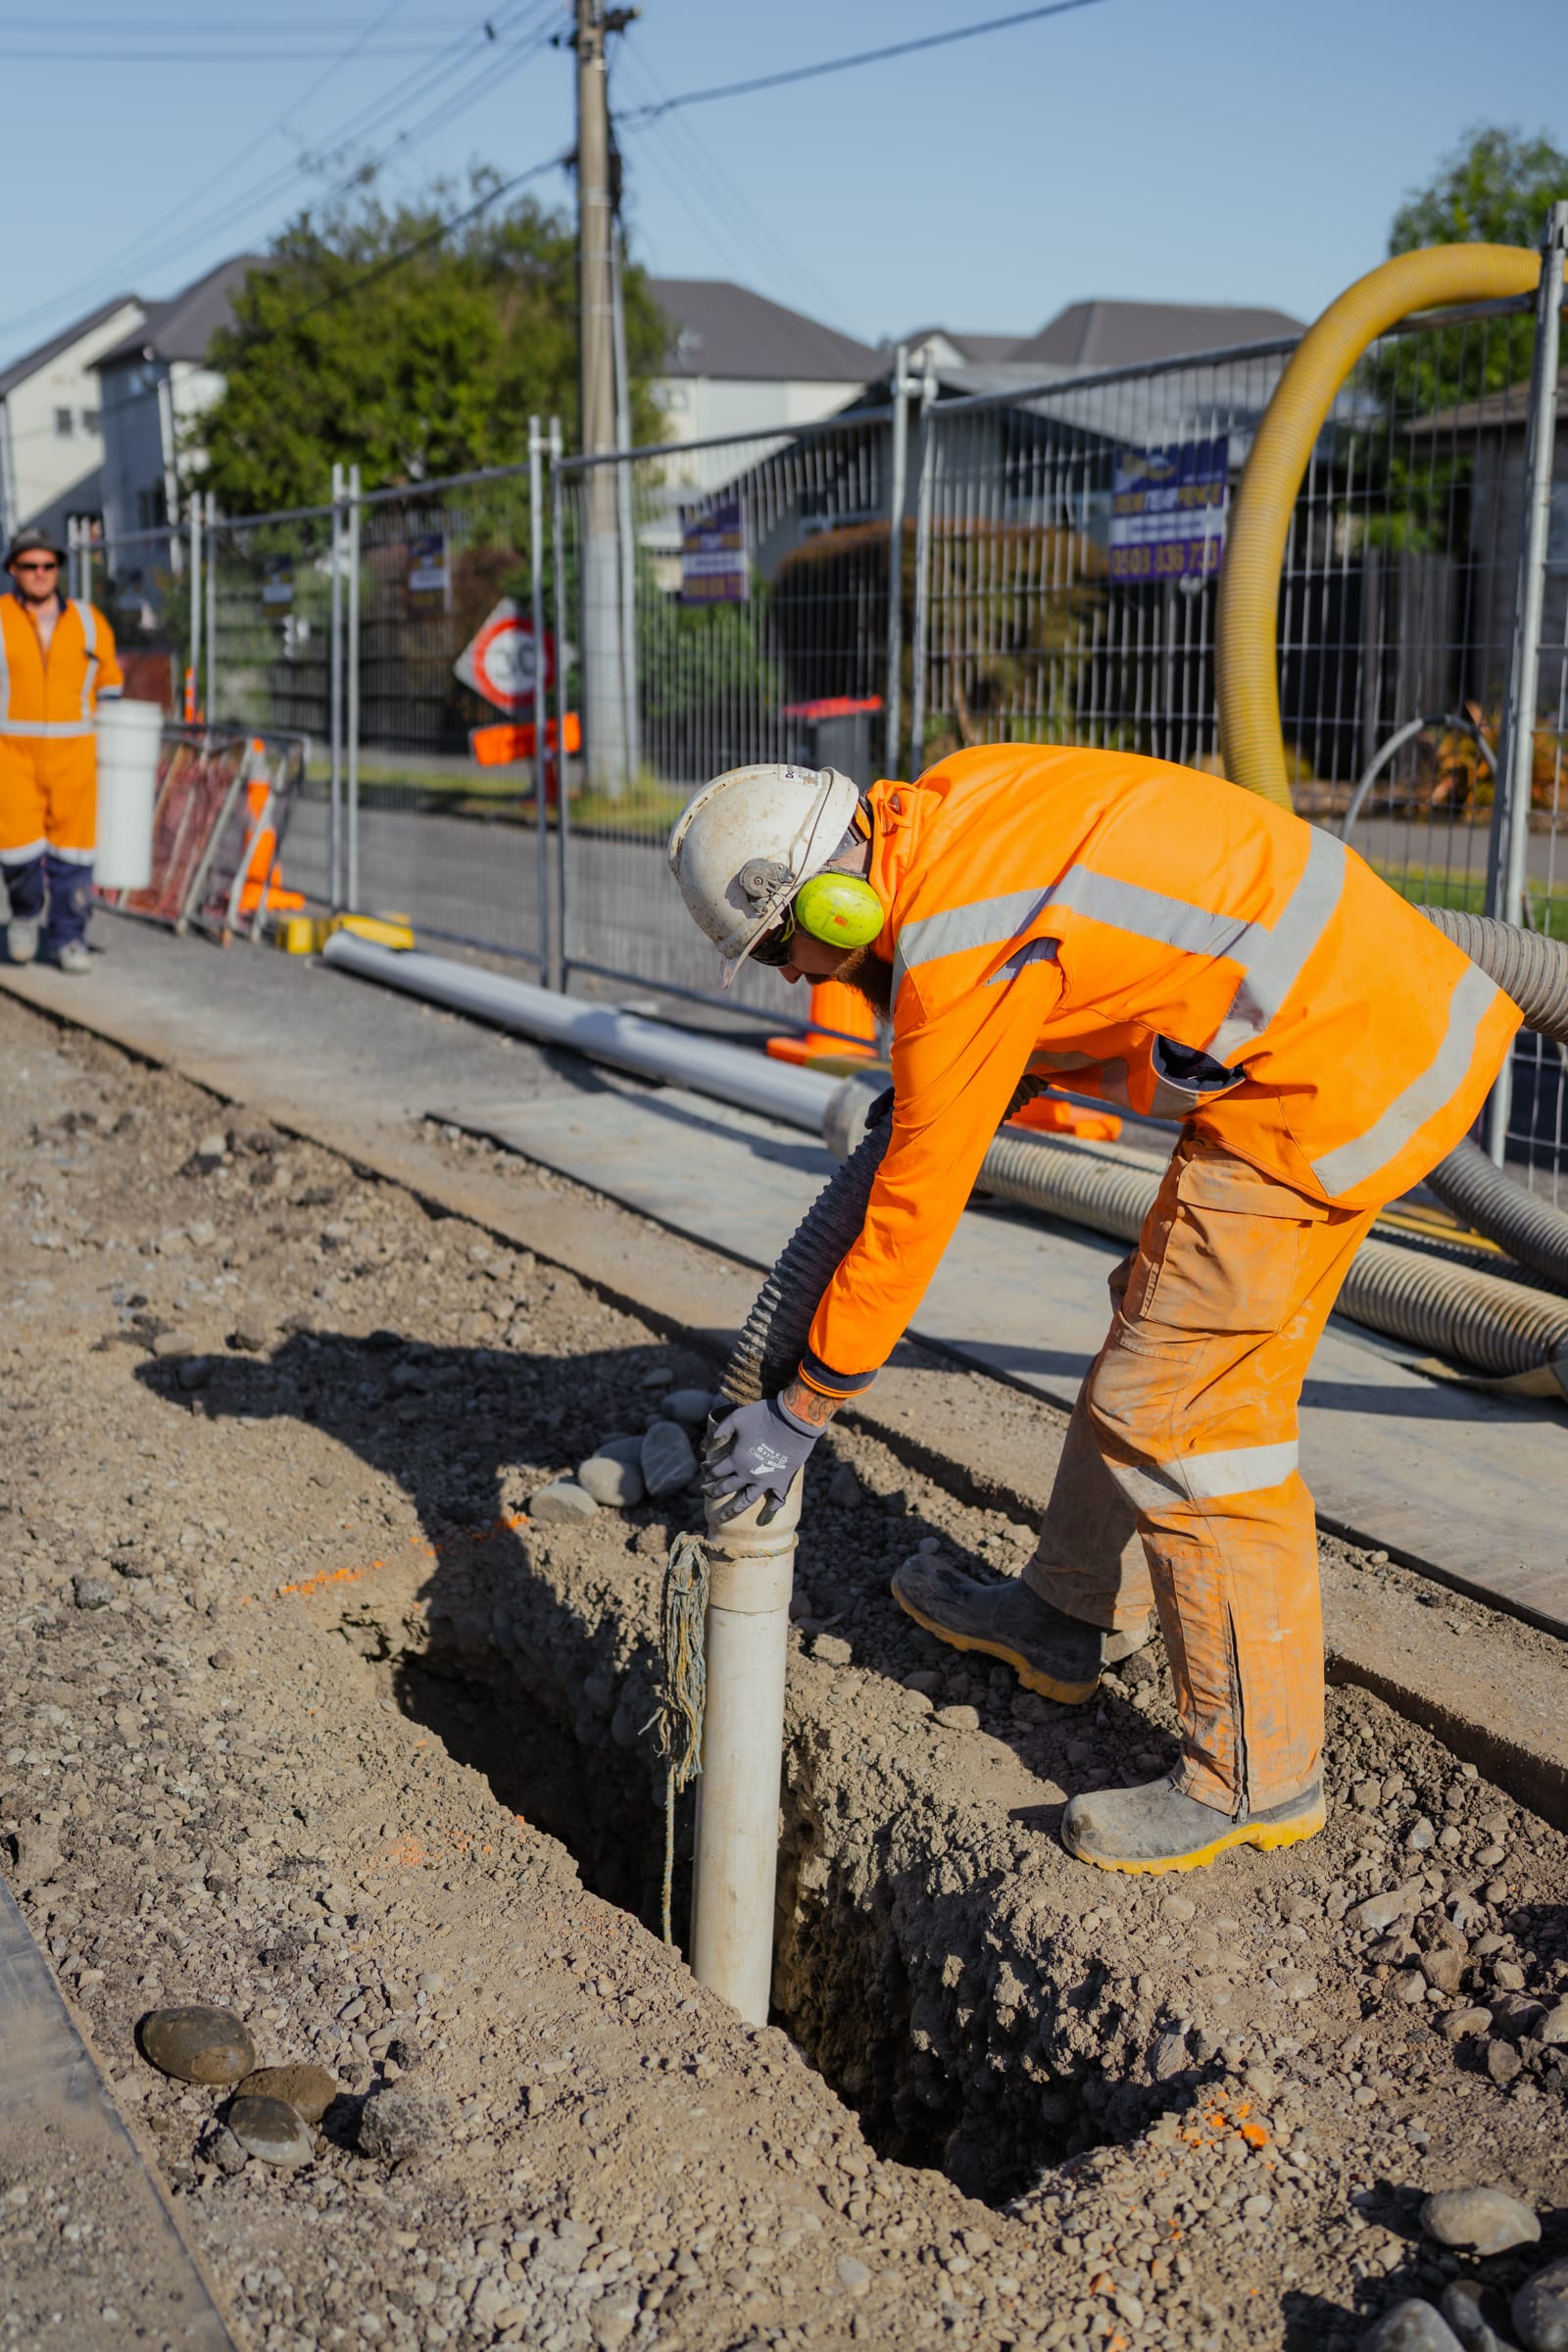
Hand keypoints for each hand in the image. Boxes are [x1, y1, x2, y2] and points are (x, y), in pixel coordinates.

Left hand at [702, 1392, 822, 1523]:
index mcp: (736, 1459)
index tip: (703, 1467)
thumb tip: (702, 1446)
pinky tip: (764, 1520)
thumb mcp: (737, 1418)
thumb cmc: (764, 1416)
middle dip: (712, 1490)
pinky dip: (770, 1511)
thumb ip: (719, 1432)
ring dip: (732, 1509)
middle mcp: (748, 1474)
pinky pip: (776, 1501)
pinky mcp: (781, 1482)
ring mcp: (765, 1481)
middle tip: (704, 1492)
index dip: (707, 1469)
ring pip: (745, 1500)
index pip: (715, 1470)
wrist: (795, 1421)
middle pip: (725, 1487)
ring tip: (722, 1517)